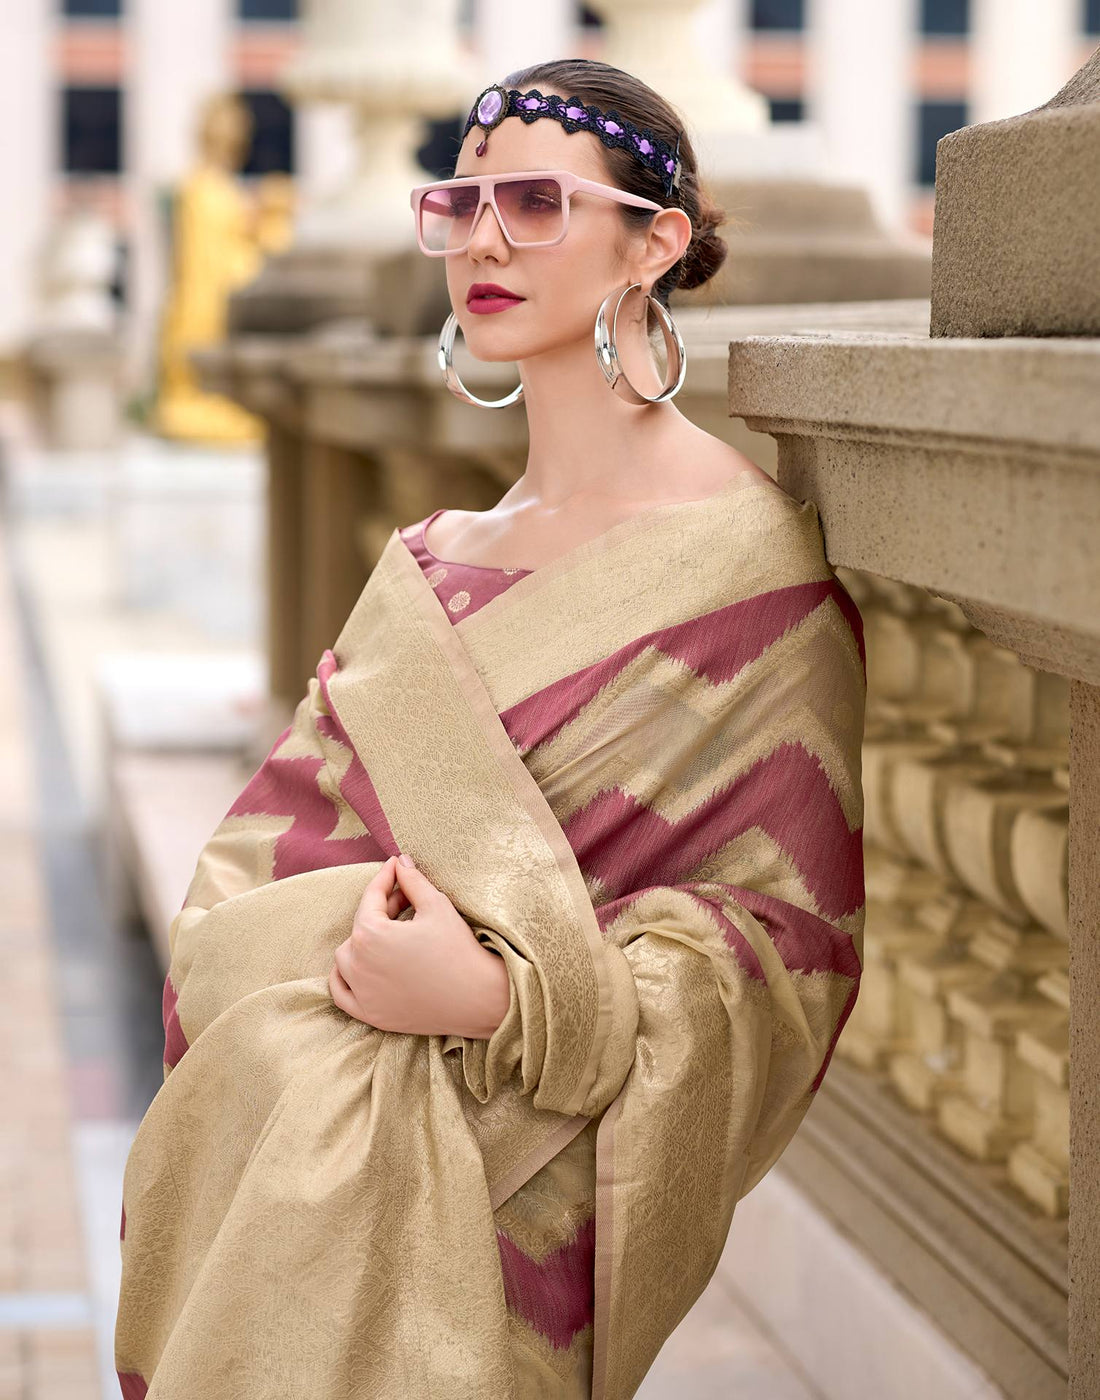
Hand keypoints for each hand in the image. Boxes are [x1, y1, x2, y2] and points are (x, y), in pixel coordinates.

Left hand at [328, 855, 511, 1038]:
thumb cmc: (457, 950)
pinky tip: (362, 966)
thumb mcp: (436, 905)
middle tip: (406, 900)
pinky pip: (341, 992)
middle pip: (360, 927)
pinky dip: (345, 978)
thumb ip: (412, 880)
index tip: (395, 865)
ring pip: (346, 958)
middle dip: (380, 909)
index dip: (385, 877)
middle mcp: (357, 965)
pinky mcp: (370, 1014)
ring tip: (388, 933)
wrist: (477, 998)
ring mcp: (361, 993)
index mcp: (370, 935)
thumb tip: (401, 861)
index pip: (371, 898)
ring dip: (361, 942)